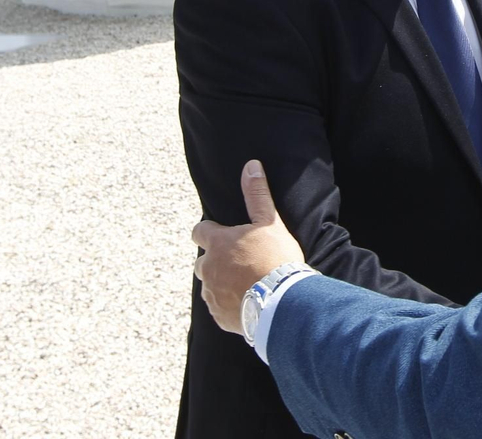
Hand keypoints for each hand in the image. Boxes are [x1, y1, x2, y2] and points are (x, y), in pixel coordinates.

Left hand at [190, 160, 305, 334]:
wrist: (282, 302)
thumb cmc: (276, 259)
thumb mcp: (270, 222)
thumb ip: (257, 195)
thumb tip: (251, 166)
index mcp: (217, 243)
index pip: (199, 232)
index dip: (210, 232)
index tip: (223, 236)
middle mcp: (208, 268)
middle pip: (203, 262)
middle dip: (216, 261)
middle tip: (241, 262)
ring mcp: (212, 294)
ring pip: (210, 285)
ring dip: (222, 283)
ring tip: (247, 284)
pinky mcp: (219, 316)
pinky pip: (219, 307)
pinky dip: (229, 304)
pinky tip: (248, 302)